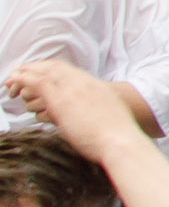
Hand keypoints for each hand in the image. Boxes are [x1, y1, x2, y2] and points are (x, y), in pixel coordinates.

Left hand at [6, 60, 136, 158]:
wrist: (120, 139)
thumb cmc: (115, 134)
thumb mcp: (106, 113)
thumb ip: (91, 108)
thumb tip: (77, 116)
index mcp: (93, 84)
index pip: (64, 68)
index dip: (46, 67)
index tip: (34, 71)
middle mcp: (82, 82)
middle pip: (52, 67)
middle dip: (32, 67)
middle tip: (18, 73)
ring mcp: (71, 90)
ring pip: (42, 75)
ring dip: (24, 79)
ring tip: (11, 84)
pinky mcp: (61, 101)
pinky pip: (38, 84)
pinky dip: (23, 80)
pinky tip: (12, 83)